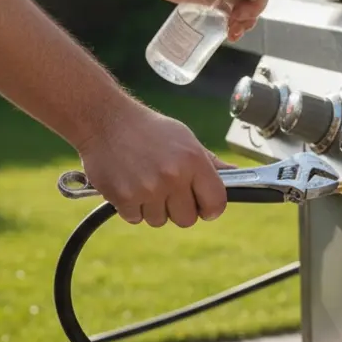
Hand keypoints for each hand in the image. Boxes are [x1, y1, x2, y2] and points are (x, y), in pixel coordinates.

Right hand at [76, 103, 231, 227]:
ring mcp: (147, 189)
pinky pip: (136, 218)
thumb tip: (236, 175)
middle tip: (168, 191)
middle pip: (187, 219)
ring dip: (154, 208)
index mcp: (193, 161)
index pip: (216, 203)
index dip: (210, 208)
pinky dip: (132, 207)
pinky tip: (130, 185)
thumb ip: (210, 163)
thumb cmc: (149, 129)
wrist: (104, 120)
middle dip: (179, 209)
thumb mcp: (185, 139)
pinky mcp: (123, 197)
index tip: (203, 205)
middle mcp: (173, 177)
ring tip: (146, 183)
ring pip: (160, 221)